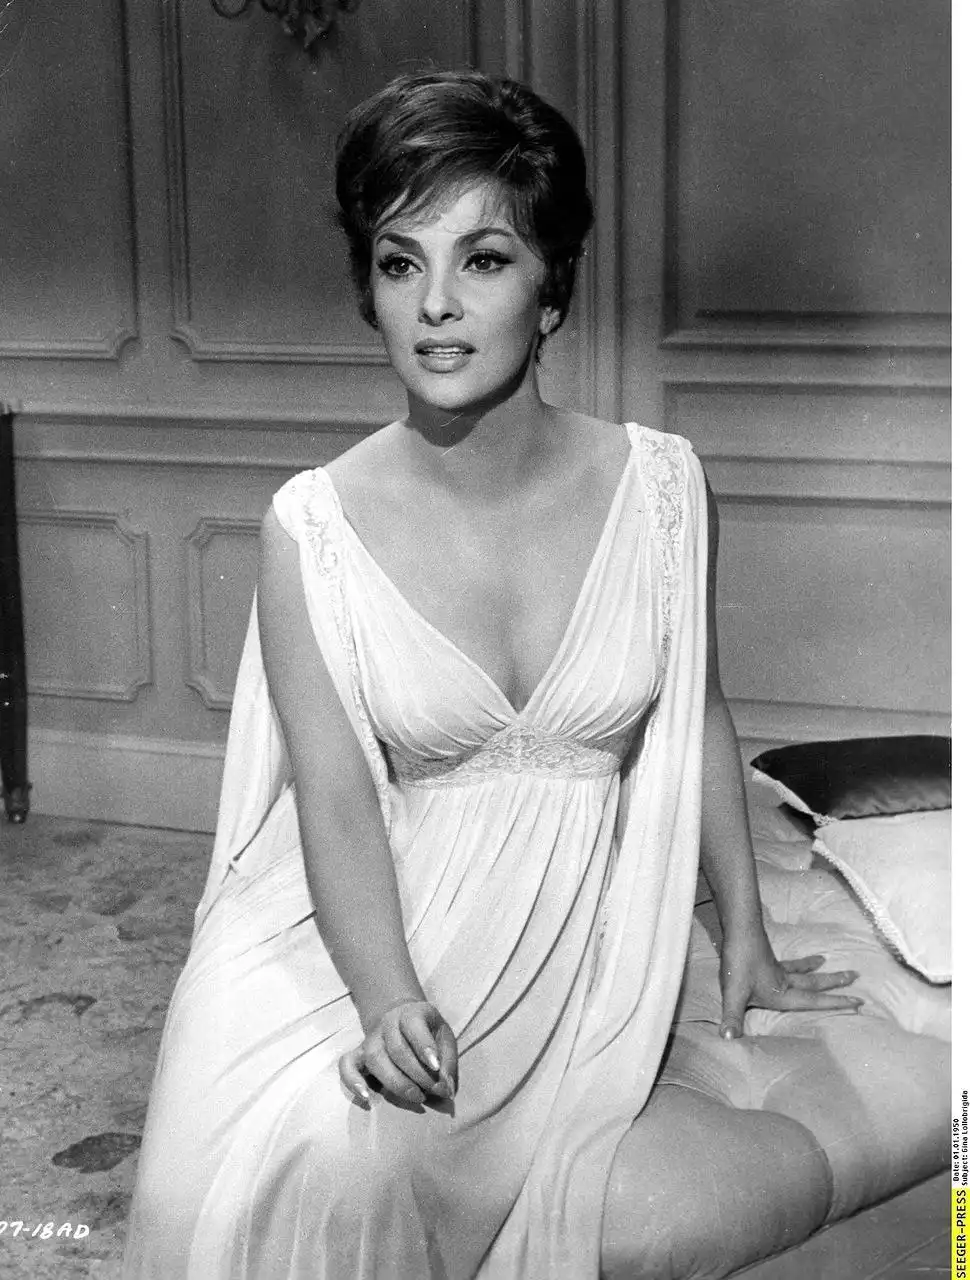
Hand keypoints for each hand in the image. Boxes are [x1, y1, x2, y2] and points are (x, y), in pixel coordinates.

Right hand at [339, 999, 457, 1107]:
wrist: (401, 1020)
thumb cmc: (427, 1032)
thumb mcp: (444, 1038)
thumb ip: (447, 1062)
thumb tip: (445, 1089)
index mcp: (411, 1013)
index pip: (414, 1026)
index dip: (425, 1047)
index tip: (437, 1068)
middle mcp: (387, 1023)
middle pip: (397, 1049)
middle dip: (417, 1074)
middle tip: (432, 1090)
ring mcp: (370, 1039)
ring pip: (374, 1059)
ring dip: (396, 1083)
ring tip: (417, 1096)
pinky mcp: (358, 1054)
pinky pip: (346, 1065)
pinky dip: (353, 1082)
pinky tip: (367, 1098)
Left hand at [718, 927, 862, 1039]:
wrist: (738, 931)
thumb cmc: (738, 964)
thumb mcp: (734, 993)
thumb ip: (733, 1017)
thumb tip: (728, 1040)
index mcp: (782, 993)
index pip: (814, 1001)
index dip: (835, 1003)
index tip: (858, 1003)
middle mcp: (784, 981)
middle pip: (814, 982)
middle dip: (835, 982)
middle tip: (856, 975)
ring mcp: (776, 969)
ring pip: (802, 971)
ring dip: (815, 967)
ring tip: (826, 960)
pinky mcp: (767, 958)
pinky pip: (786, 963)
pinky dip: (796, 962)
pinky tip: (796, 957)